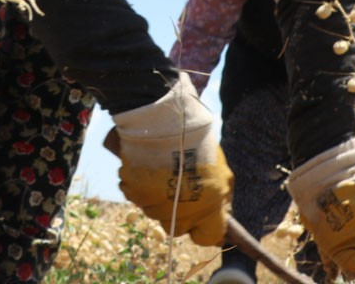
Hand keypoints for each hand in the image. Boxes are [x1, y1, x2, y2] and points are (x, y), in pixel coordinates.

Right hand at [106, 74, 231, 245]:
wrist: (162, 117)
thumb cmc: (195, 137)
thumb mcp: (218, 165)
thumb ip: (219, 191)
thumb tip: (219, 207)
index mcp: (211, 204)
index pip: (209, 236)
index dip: (205, 228)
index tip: (201, 219)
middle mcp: (184, 210)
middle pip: (178, 229)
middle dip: (177, 213)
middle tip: (175, 190)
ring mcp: (157, 203)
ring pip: (154, 212)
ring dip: (156, 197)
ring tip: (158, 171)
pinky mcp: (135, 193)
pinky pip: (135, 196)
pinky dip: (137, 186)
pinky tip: (143, 167)